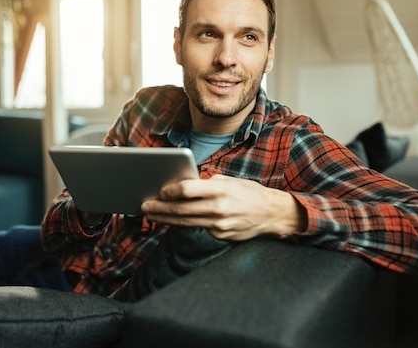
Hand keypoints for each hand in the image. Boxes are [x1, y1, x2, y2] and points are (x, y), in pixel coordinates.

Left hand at [141, 174, 306, 240]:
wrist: (272, 215)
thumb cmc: (250, 193)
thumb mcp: (230, 181)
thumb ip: (207, 183)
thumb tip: (184, 184)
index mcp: (220, 190)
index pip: (187, 190)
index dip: (170, 191)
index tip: (159, 190)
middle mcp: (218, 209)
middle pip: (181, 210)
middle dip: (160, 208)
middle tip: (144, 205)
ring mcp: (219, 225)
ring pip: (185, 222)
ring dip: (165, 219)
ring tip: (152, 214)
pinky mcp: (220, 236)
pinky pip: (198, 229)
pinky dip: (183, 224)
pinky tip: (171, 221)